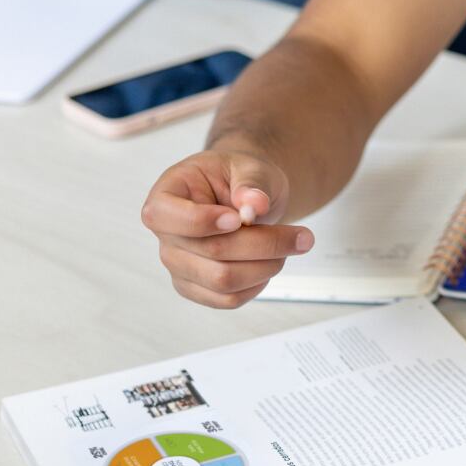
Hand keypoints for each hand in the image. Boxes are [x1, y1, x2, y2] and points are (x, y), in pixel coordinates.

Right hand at [140, 148, 313, 308]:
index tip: (239, 218)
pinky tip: (272, 262)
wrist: (247, 196)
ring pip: (222, 281)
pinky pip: (227, 299)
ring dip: (267, 266)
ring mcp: (178, 264)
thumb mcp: (250, 166)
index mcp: (167, 194)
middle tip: (301, 235)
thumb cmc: (240, 178)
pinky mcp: (196, 287)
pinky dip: (259, 284)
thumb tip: (253, 206)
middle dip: (264, 244)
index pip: (164, 216)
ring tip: (290, 246)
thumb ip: (252, 182)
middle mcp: (167, 234)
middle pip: (210, 251)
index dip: (203, 221)